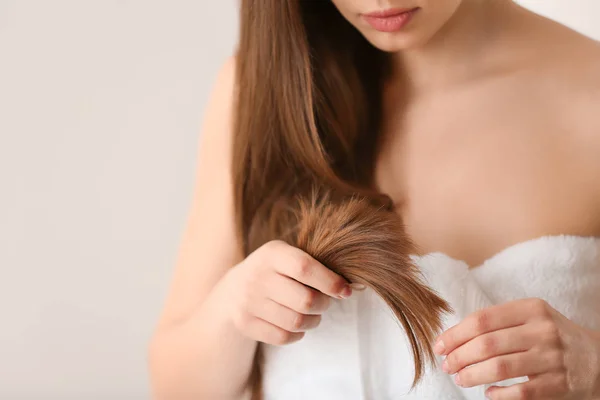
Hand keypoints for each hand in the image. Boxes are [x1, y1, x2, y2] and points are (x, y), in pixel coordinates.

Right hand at [223, 240, 351, 345]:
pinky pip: (283, 337)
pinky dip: (297, 334)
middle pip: (305, 300)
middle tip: (325, 302)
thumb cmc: (273, 271)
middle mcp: (257, 276)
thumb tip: (351, 286)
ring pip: (296, 322)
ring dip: (313, 321)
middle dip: (324, 304)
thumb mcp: (286, 256)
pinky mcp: (246, 324)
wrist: (231, 292)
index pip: (305, 268)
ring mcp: (249, 302)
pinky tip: (296, 325)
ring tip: (312, 314)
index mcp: (272, 253)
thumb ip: (314, 266)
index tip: (345, 291)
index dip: (330, 282)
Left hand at [434, 298, 599, 398]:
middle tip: (446, 365)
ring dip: (472, 375)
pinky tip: (488, 394)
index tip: (439, 346)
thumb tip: (452, 337)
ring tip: (460, 379)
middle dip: (459, 356)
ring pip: (500, 368)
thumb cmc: (550, 335)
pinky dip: (499, 395)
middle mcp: (543, 330)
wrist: (597, 358)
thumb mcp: (529, 317)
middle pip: (487, 344)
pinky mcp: (559, 384)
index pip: (482, 319)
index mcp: (531, 309)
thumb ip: (496, 322)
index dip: (455, 334)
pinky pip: (521, 392)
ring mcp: (552, 358)